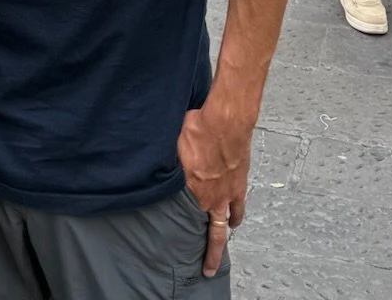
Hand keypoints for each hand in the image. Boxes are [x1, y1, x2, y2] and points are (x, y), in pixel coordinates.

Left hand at [177, 91, 253, 275]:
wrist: (226, 121)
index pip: (183, 218)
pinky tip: (235, 222)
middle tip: (207, 270)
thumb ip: (167, 160)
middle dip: (209, 254)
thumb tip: (152, 158)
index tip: (174, 243)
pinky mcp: (239, 185)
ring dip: (223, 238)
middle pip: (211, 234)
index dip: (179, 232)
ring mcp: (227, 193)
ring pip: (226, 225)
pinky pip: (239, 208)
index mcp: (191, 190)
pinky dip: (237, 216)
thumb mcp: (173, 144)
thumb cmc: (198, 128)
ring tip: (220, 248)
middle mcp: (210, 198)